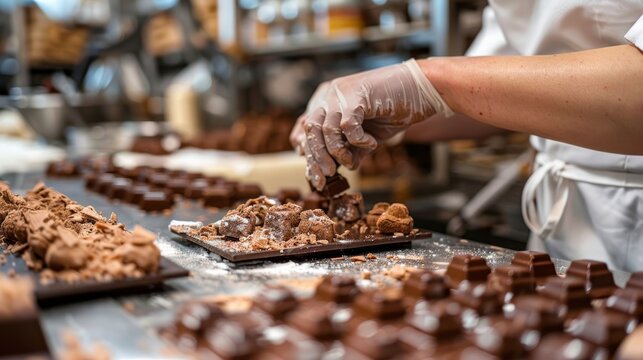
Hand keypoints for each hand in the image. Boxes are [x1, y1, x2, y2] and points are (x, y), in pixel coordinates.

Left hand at [291, 59, 452, 189]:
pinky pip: (348, 126)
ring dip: (335, 151)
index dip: (306, 150)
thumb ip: (352, 149)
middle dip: (316, 157)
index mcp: (326, 101)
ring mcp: (342, 92)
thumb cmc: (394, 110)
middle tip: (326, 176)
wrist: (421, 89)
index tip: (314, 172)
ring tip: (347, 163)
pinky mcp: (358, 95)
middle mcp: (330, 94)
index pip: (304, 127)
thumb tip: (341, 169)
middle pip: (311, 129)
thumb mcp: (368, 136)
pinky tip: (372, 145)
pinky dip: (358, 141)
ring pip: (325, 128)